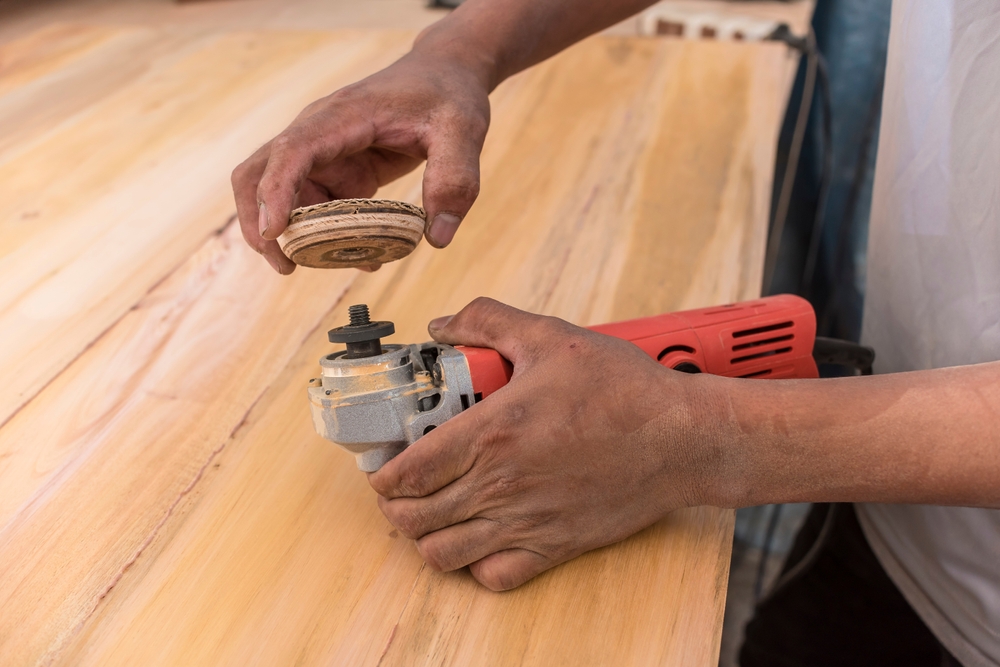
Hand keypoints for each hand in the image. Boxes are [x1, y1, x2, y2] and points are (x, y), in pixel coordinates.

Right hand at [231, 45, 490, 273]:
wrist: (444, 75)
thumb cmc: (448, 95)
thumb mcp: (463, 131)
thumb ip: (455, 180)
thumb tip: (437, 238)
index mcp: (342, 116)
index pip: (291, 150)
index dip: (276, 191)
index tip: (273, 232)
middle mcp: (319, 133)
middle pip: (258, 173)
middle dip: (259, 221)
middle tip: (284, 266)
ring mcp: (325, 155)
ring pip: (284, 198)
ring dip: (297, 237)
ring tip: (331, 267)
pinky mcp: (339, 173)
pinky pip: (317, 210)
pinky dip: (327, 237)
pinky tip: (364, 256)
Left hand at [367, 298, 730, 590]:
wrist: (683, 438)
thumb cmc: (623, 389)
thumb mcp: (550, 336)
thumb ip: (487, 322)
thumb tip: (441, 326)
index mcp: (492, 434)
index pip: (408, 472)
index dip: (381, 474)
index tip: (381, 465)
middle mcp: (501, 486)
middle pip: (414, 520)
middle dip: (395, 506)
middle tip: (401, 487)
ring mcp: (527, 523)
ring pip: (444, 555)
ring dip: (427, 537)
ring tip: (433, 513)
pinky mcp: (555, 547)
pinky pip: (494, 577)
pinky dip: (476, 564)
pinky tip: (481, 537)